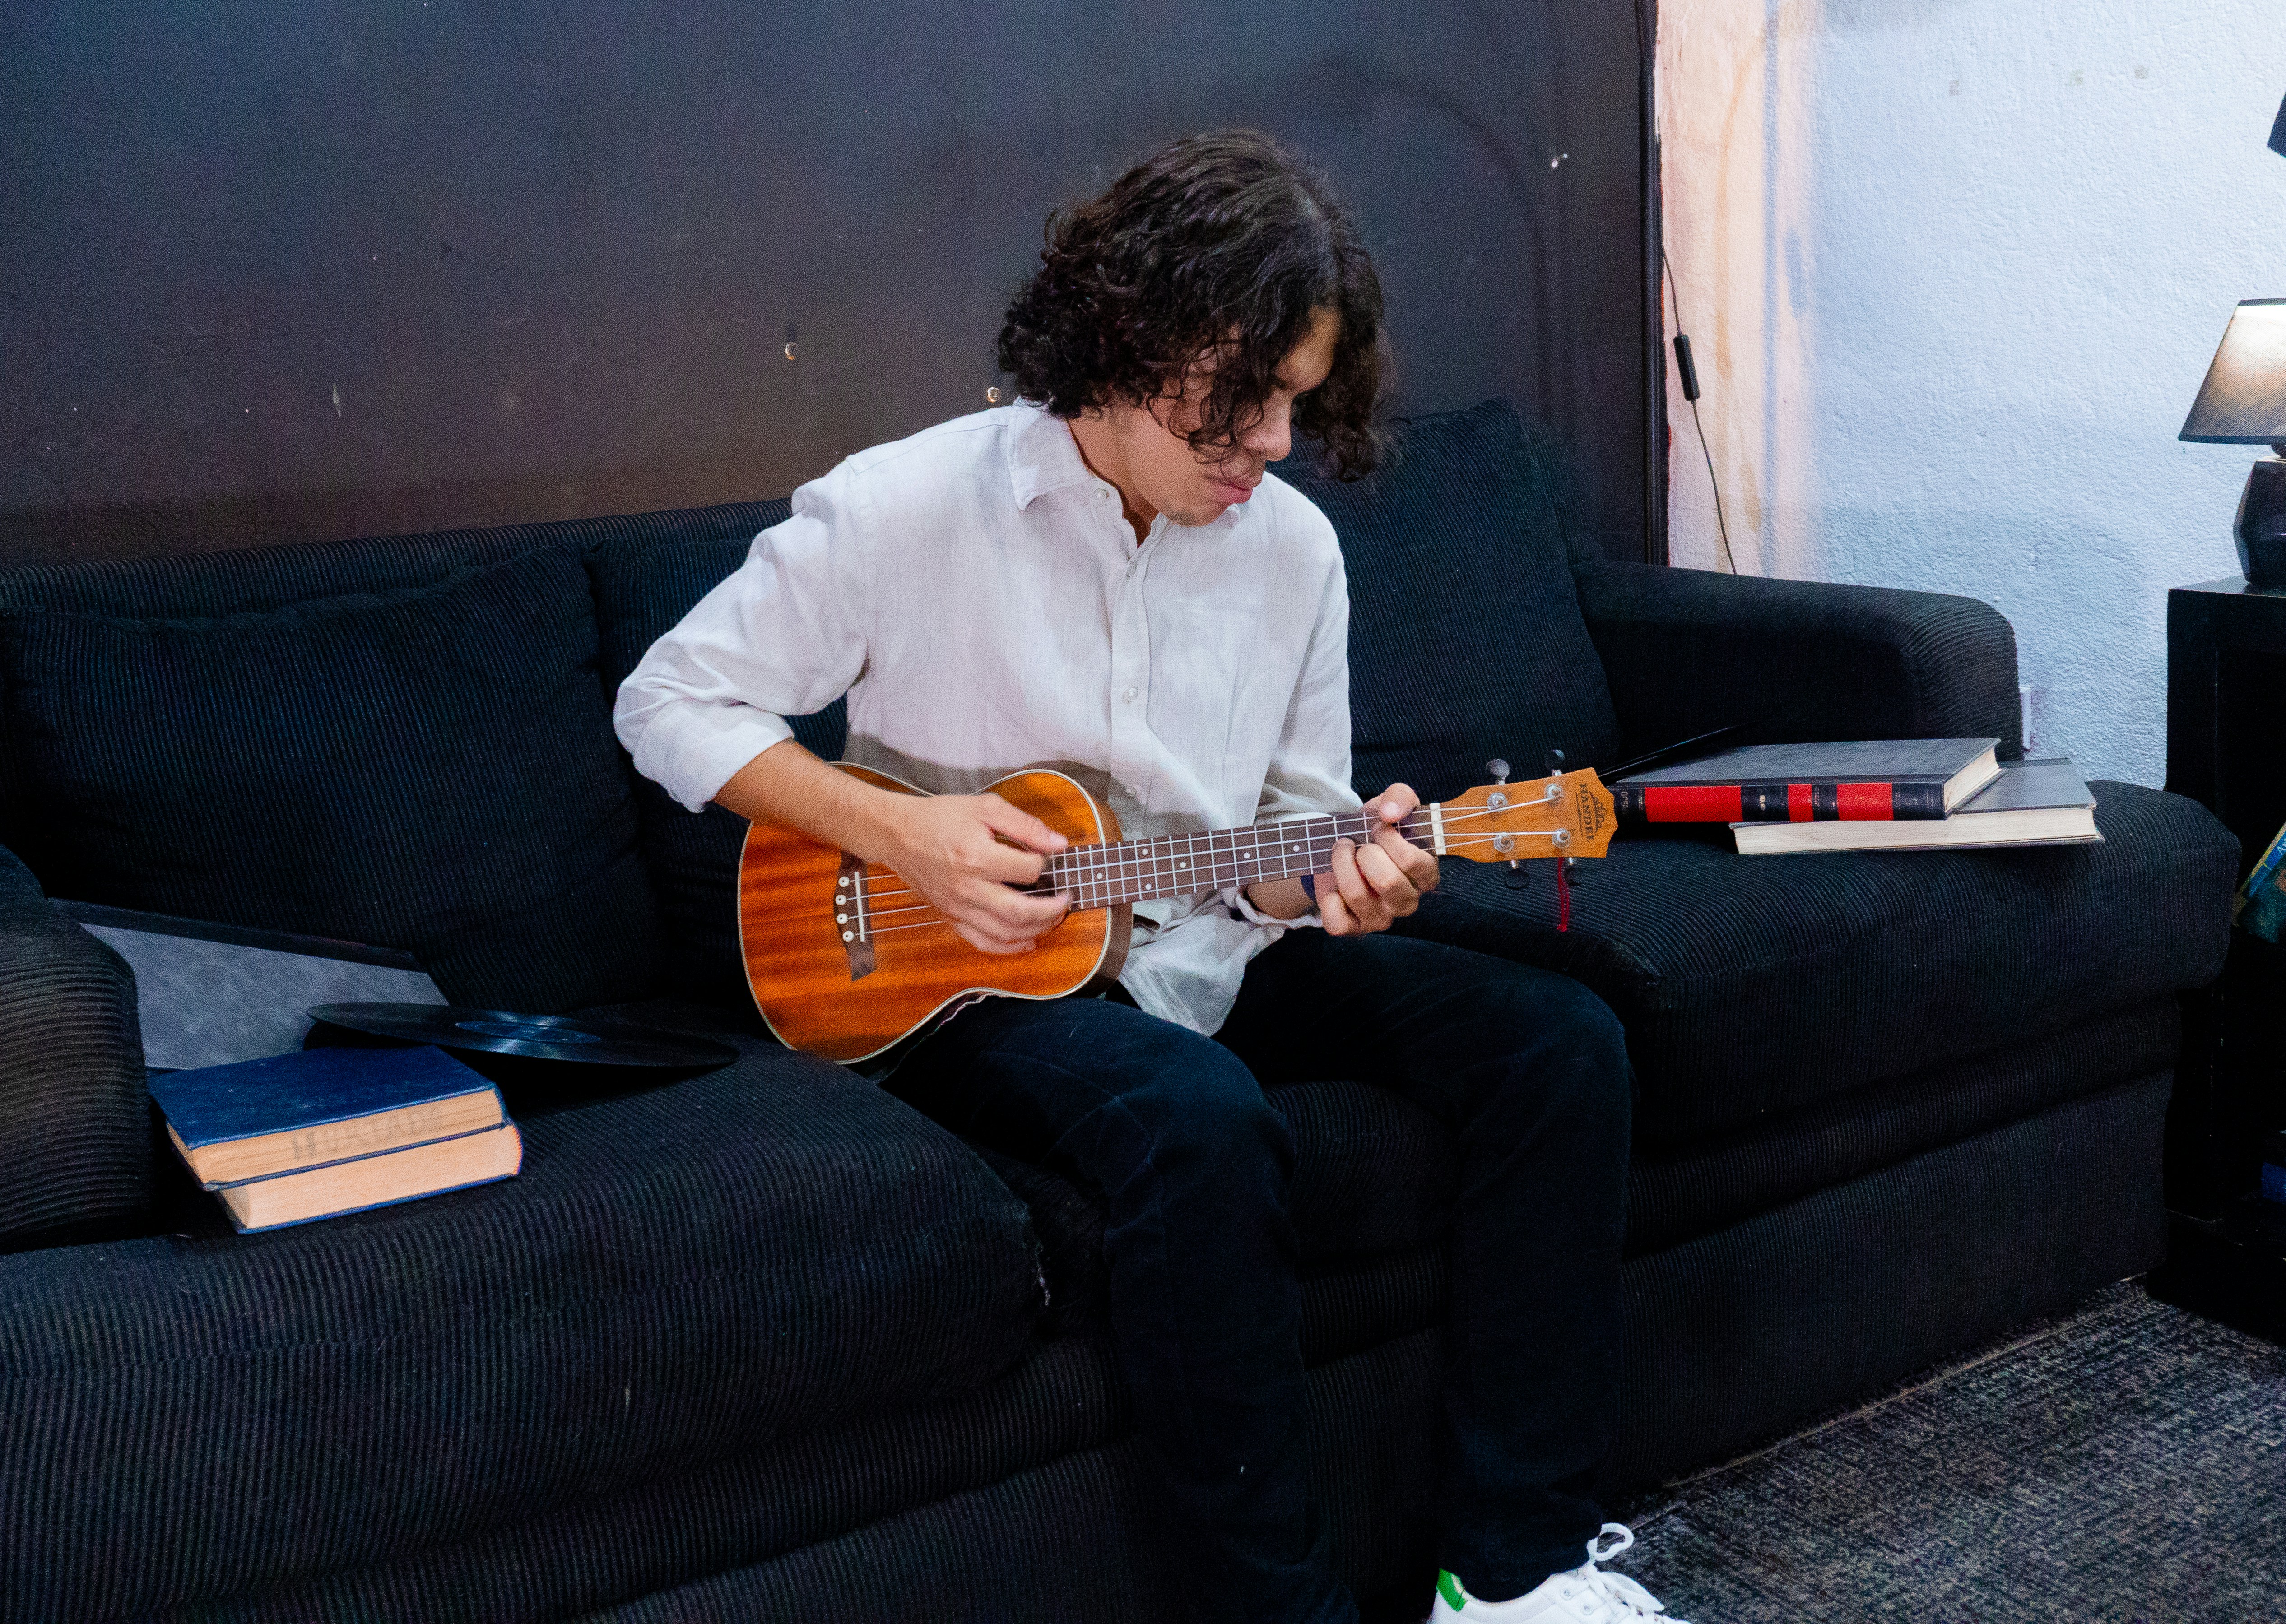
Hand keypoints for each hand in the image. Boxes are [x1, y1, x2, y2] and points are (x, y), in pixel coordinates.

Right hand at [879, 792, 1072, 954]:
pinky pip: (983, 942)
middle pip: (1021, 912)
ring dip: (1037, 930)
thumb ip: (1026, 825)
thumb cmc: (940, 818)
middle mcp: (967, 888)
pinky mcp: (951, 918)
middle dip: (1053, 909)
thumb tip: (1059, 844)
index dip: (1047, 864)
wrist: (897, 835)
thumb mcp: (985, 807)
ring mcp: (958, 908)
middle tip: (1067, 898)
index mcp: (977, 857)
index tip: (1051, 858)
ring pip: (1006, 933)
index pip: (1028, 870)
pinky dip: (1009, 947)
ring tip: (1054, 918)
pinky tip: (1029, 941)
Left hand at [1317, 783, 1439, 936]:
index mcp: (1425, 876)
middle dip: (1365, 852)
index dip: (1390, 839)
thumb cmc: (1375, 829)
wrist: (1345, 845)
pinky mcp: (1354, 928)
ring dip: (1341, 864)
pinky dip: (1328, 898)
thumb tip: (1389, 813)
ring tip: (1341, 852)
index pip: (1414, 862)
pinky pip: (1337, 922)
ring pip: (1357, 895)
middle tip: (1358, 844)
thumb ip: (1400, 798)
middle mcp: (1408, 902)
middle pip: (1387, 881)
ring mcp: (1381, 919)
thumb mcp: (1391, 804)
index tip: (1378, 827)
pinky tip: (1334, 885)